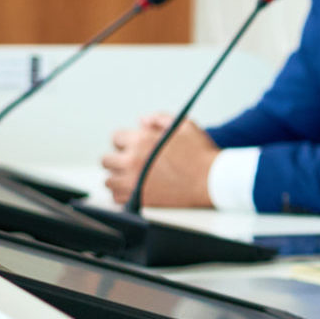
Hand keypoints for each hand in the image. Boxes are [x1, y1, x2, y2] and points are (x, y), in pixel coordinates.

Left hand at [100, 113, 218, 206]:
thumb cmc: (201, 154)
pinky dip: (123, 194)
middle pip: (107, 160)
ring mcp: (133, 182)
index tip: (134, 145)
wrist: (212, 180)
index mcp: (141, 141)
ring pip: (108, 180)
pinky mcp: (138, 199)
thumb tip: (142, 121)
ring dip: (118, 177)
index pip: (116, 137)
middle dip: (118, 158)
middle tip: (132, 161)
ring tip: (132, 176)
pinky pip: (116, 198)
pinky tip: (136, 189)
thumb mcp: (185, 126)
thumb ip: (160, 118)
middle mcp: (132, 161)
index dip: (126, 140)